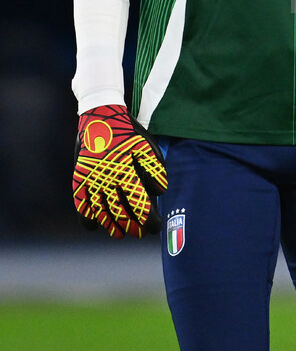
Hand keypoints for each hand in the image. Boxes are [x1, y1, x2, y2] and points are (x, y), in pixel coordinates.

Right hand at [72, 104, 167, 238]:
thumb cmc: (127, 132)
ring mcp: (91, 180)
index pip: (139, 204)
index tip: (155, 228)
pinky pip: (81, 205)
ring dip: (111, 227)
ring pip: (101, 213)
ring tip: (120, 234)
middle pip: (120, 213)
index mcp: (126, 170)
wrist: (100, 116)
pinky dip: (87, 219)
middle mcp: (107, 178)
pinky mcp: (79, 178)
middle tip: (140, 233)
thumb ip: (154, 169)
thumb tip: (160, 192)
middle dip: (132, 227)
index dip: (149, 220)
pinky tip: (95, 225)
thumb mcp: (146, 145)